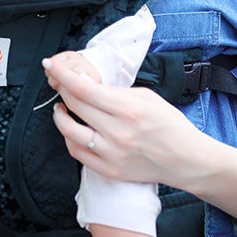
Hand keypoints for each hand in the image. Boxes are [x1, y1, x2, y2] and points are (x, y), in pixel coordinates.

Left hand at [42, 55, 199, 186]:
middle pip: (74, 106)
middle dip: (61, 89)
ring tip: (63, 106)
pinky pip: (77, 153)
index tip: (49, 65)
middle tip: (60, 82)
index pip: (84, 89)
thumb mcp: (147, 96)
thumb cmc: (169, 124)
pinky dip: (69, 138)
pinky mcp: (109, 170)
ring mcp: (112, 154)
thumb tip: (86, 84)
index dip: (62, 75)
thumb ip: (115, 91)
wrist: (187, 160)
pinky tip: (73, 128)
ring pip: (69, 131)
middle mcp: (118, 133)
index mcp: (129, 109)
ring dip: (60, 115)